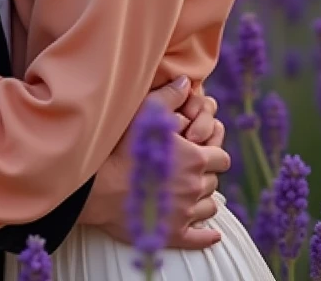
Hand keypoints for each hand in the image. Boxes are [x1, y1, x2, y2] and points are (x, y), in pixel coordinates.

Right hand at [79, 77, 229, 249]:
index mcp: (193, 158)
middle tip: (193, 170)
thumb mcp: (144, 112)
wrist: (99, 188)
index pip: (221, 157)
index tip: (204, 150)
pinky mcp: (173, 234)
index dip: (214, 151)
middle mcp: (194, 186)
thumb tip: (185, 81)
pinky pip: (200, 237)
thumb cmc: (121, 148)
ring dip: (205, 199)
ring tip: (193, 193)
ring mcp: (185, 212)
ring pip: (210, 206)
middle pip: (214, 181)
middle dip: (206, 174)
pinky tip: (210, 233)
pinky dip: (207, 235)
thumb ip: (168, 96)